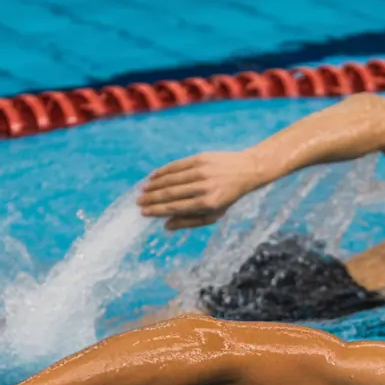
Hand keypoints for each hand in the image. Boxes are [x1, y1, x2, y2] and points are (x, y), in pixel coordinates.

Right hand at [137, 151, 262, 229]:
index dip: (157, 210)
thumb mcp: (214, 214)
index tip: (143, 212)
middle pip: (171, 193)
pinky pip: (177, 166)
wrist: (246, 170)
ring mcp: (202, 171)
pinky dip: (163, 171)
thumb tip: (166, 226)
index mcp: (208, 204)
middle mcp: (204, 187)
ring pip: (172, 179)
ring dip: (154, 185)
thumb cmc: (227, 197)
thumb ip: (190, 221)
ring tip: (143, 190)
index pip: (176, 208)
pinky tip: (153, 176)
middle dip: (152, 198)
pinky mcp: (200, 158)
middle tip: (138, 202)